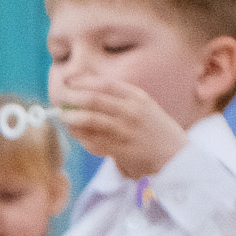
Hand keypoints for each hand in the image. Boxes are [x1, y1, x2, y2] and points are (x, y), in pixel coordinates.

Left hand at [57, 74, 186, 178]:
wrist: (175, 155)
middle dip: (71, 97)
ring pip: (89, 120)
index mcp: (137, 97)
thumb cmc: (153, 126)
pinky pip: (92, 140)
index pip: (105, 84)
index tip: (68, 81)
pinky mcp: (119, 149)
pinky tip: (75, 133)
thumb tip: (83, 84)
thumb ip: (118, 95)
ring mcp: (125, 131)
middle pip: (93, 100)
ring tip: (63, 116)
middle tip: (60, 98)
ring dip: (71, 117)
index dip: (82, 81)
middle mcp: (131, 112)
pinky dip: (79, 135)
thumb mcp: (143, 104)